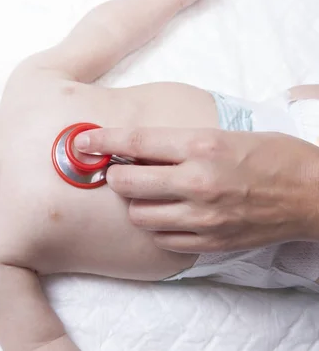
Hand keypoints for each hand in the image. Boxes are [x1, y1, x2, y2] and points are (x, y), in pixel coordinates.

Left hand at [75, 127, 318, 252]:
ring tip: (147, 193)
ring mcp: (202, 217)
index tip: (82, 141)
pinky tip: (167, 213)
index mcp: (202, 146)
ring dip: (135, 202)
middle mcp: (198, 182)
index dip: (102, 140)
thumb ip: (178, 143)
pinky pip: (161, 238)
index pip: (136, 142)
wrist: (312, 194)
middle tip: (120, 170)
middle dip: (115, 175)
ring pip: (139, 215)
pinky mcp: (209, 242)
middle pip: (127, 182)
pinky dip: (156, 225)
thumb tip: (136, 148)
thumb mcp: (223, 134)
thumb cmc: (271, 157)